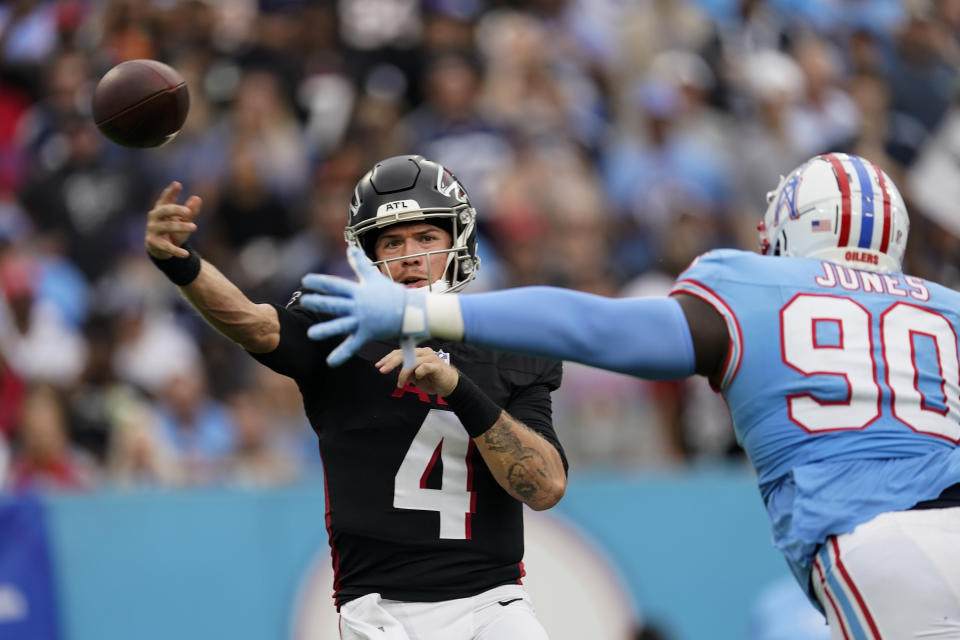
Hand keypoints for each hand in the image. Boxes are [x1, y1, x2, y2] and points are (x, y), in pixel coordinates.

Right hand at [145, 181, 200, 258]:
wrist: (161, 249)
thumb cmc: (173, 230)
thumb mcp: (183, 220)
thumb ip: (190, 211)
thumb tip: (198, 198)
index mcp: (161, 209)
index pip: (165, 198)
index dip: (170, 192)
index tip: (177, 184)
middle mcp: (154, 217)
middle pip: (164, 210)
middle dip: (176, 209)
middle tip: (188, 211)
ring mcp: (152, 230)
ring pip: (166, 226)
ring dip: (181, 227)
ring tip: (194, 227)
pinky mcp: (153, 243)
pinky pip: (166, 247)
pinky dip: (177, 251)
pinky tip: (186, 254)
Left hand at [301, 246, 427, 366]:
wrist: (413, 311)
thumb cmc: (393, 294)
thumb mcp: (375, 277)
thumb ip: (360, 264)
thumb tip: (350, 248)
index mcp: (359, 291)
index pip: (336, 285)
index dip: (320, 282)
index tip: (306, 280)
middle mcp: (359, 306)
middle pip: (335, 304)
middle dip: (319, 302)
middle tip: (304, 301)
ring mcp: (363, 321)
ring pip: (341, 326)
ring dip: (325, 330)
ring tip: (311, 334)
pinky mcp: (368, 334)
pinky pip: (353, 345)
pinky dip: (342, 354)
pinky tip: (330, 362)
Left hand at [377, 347, 458, 395]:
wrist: (449, 385)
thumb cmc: (432, 379)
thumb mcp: (415, 376)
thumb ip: (407, 371)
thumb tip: (396, 370)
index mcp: (418, 353)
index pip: (400, 352)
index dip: (388, 358)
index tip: (379, 365)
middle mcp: (424, 352)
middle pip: (404, 354)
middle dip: (391, 362)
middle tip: (382, 371)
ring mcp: (431, 358)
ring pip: (411, 362)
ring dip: (403, 374)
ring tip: (400, 384)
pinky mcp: (437, 366)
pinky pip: (423, 367)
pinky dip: (418, 373)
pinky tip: (418, 378)